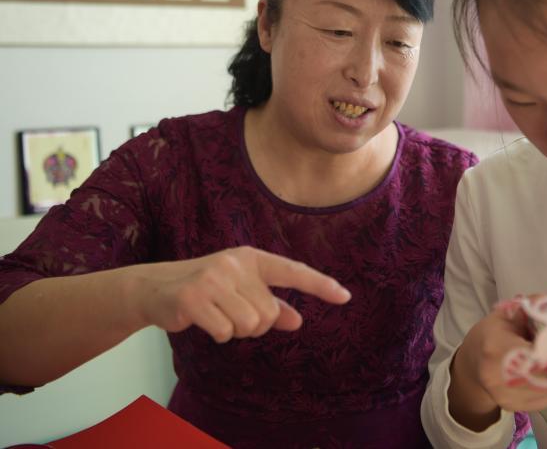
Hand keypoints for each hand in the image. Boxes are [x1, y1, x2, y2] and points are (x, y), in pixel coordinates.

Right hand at [132, 246, 350, 342]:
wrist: (155, 289)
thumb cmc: (207, 291)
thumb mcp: (241, 292)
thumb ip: (271, 305)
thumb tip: (298, 320)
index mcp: (252, 259)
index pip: (293, 272)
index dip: (320, 285)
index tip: (346, 297)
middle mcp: (235, 264)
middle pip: (268, 313)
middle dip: (254, 324)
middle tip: (230, 313)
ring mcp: (213, 280)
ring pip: (250, 325)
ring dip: (235, 331)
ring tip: (217, 316)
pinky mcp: (194, 298)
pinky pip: (226, 332)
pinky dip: (219, 334)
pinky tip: (203, 321)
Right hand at [448, 303, 546, 430]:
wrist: (471, 362)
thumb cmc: (490, 334)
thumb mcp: (505, 314)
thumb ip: (528, 307)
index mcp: (495, 345)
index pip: (533, 352)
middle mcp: (495, 373)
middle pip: (541, 373)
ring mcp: (500, 393)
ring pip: (545, 390)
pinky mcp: (508, 406)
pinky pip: (542, 401)